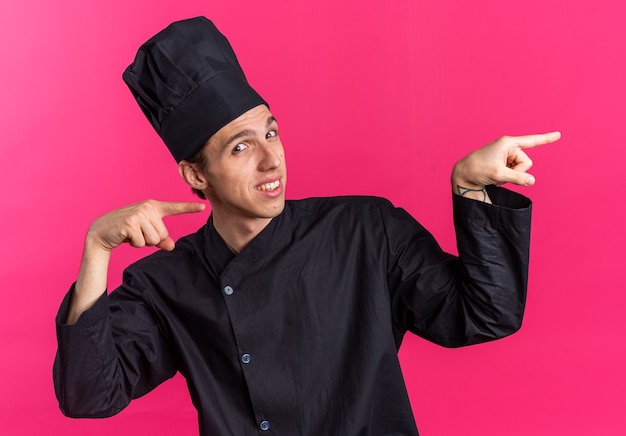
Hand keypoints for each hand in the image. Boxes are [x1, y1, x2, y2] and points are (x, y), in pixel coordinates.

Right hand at [87, 199, 205, 252]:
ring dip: (143, 242)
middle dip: (151, 240)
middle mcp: (147, 207)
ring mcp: (139, 214)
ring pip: (154, 239)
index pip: (174, 208)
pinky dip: (135, 244)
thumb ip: (161, 239)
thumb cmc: (126, 232)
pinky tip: (125, 236)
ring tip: (131, 234)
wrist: (101, 232)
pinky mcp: (131, 223)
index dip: (190, 207)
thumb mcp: (146, 233)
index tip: (204, 207)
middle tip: (136, 233)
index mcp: (153, 207)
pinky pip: (143, 243)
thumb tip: (171, 246)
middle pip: (163, 234)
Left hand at [451, 131, 560, 200]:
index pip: (531, 141)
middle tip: (500, 175)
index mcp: (508, 143)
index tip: (558, 134)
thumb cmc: (477, 170)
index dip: (546, 139)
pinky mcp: (504, 165)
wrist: (463, 176)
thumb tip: (532, 181)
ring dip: (511, 177)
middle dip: (517, 172)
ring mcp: (506, 157)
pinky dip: (507, 178)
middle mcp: (508, 148)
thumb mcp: (499, 175)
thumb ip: (518, 178)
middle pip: (527, 163)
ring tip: (496, 177)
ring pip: (522, 170)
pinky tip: (495, 179)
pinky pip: (515, 174)